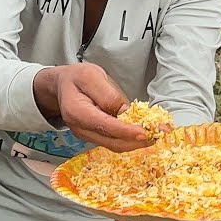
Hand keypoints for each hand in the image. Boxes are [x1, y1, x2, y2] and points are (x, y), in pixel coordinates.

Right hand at [36, 64, 151, 152]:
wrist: (61, 86)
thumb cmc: (76, 78)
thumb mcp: (91, 75)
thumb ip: (108, 94)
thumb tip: (126, 112)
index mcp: (77, 112)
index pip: (104, 126)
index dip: (126, 131)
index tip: (144, 132)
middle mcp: (81, 129)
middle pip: (112, 142)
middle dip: (137, 141)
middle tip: (159, 133)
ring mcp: (88, 135)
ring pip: (115, 145)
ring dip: (137, 142)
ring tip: (157, 133)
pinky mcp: (96, 136)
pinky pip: (115, 141)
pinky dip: (131, 139)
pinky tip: (145, 131)